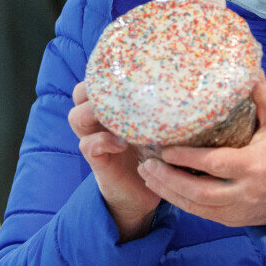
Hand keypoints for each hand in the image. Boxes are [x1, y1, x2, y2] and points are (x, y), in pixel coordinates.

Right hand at [69, 81, 158, 240]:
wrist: (144, 194)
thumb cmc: (156, 155)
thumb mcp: (158, 126)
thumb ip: (162, 107)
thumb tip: (188, 82)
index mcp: (113, 108)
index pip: (95, 80)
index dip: (104, 73)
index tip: (127, 72)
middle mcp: (98, 121)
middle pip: (79, 94)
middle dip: (93, 89)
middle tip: (117, 92)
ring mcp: (94, 140)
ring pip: (76, 116)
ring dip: (93, 112)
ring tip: (116, 117)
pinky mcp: (97, 160)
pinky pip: (87, 145)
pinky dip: (102, 141)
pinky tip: (121, 144)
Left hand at [138, 81, 265, 227]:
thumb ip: (264, 98)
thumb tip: (250, 69)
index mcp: (254, 166)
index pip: (215, 164)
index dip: (188, 158)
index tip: (165, 149)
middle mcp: (243, 191)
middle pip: (198, 191)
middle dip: (168, 179)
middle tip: (145, 164)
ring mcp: (237, 210)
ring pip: (195, 206)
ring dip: (167, 192)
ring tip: (146, 175)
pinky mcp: (232, 220)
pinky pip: (200, 214)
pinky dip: (179, 202)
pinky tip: (163, 188)